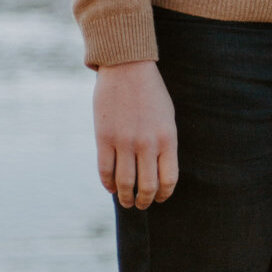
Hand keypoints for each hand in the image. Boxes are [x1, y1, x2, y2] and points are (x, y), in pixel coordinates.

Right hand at [93, 61, 177, 208]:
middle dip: (144, 201)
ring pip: (125, 183)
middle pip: (147, 186)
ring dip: (126, 198)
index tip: (159, 198)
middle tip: (140, 204)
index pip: (168, 180)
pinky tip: (111, 188)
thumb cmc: (150, 92)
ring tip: (126, 201)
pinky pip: (105, 170)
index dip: (163, 194)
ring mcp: (124, 141)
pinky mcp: (104, 137)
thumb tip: (158, 171)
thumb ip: (164, 144)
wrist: (127, 67)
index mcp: (167, 139)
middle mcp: (147, 143)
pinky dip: (108, 184)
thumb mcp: (167, 117)